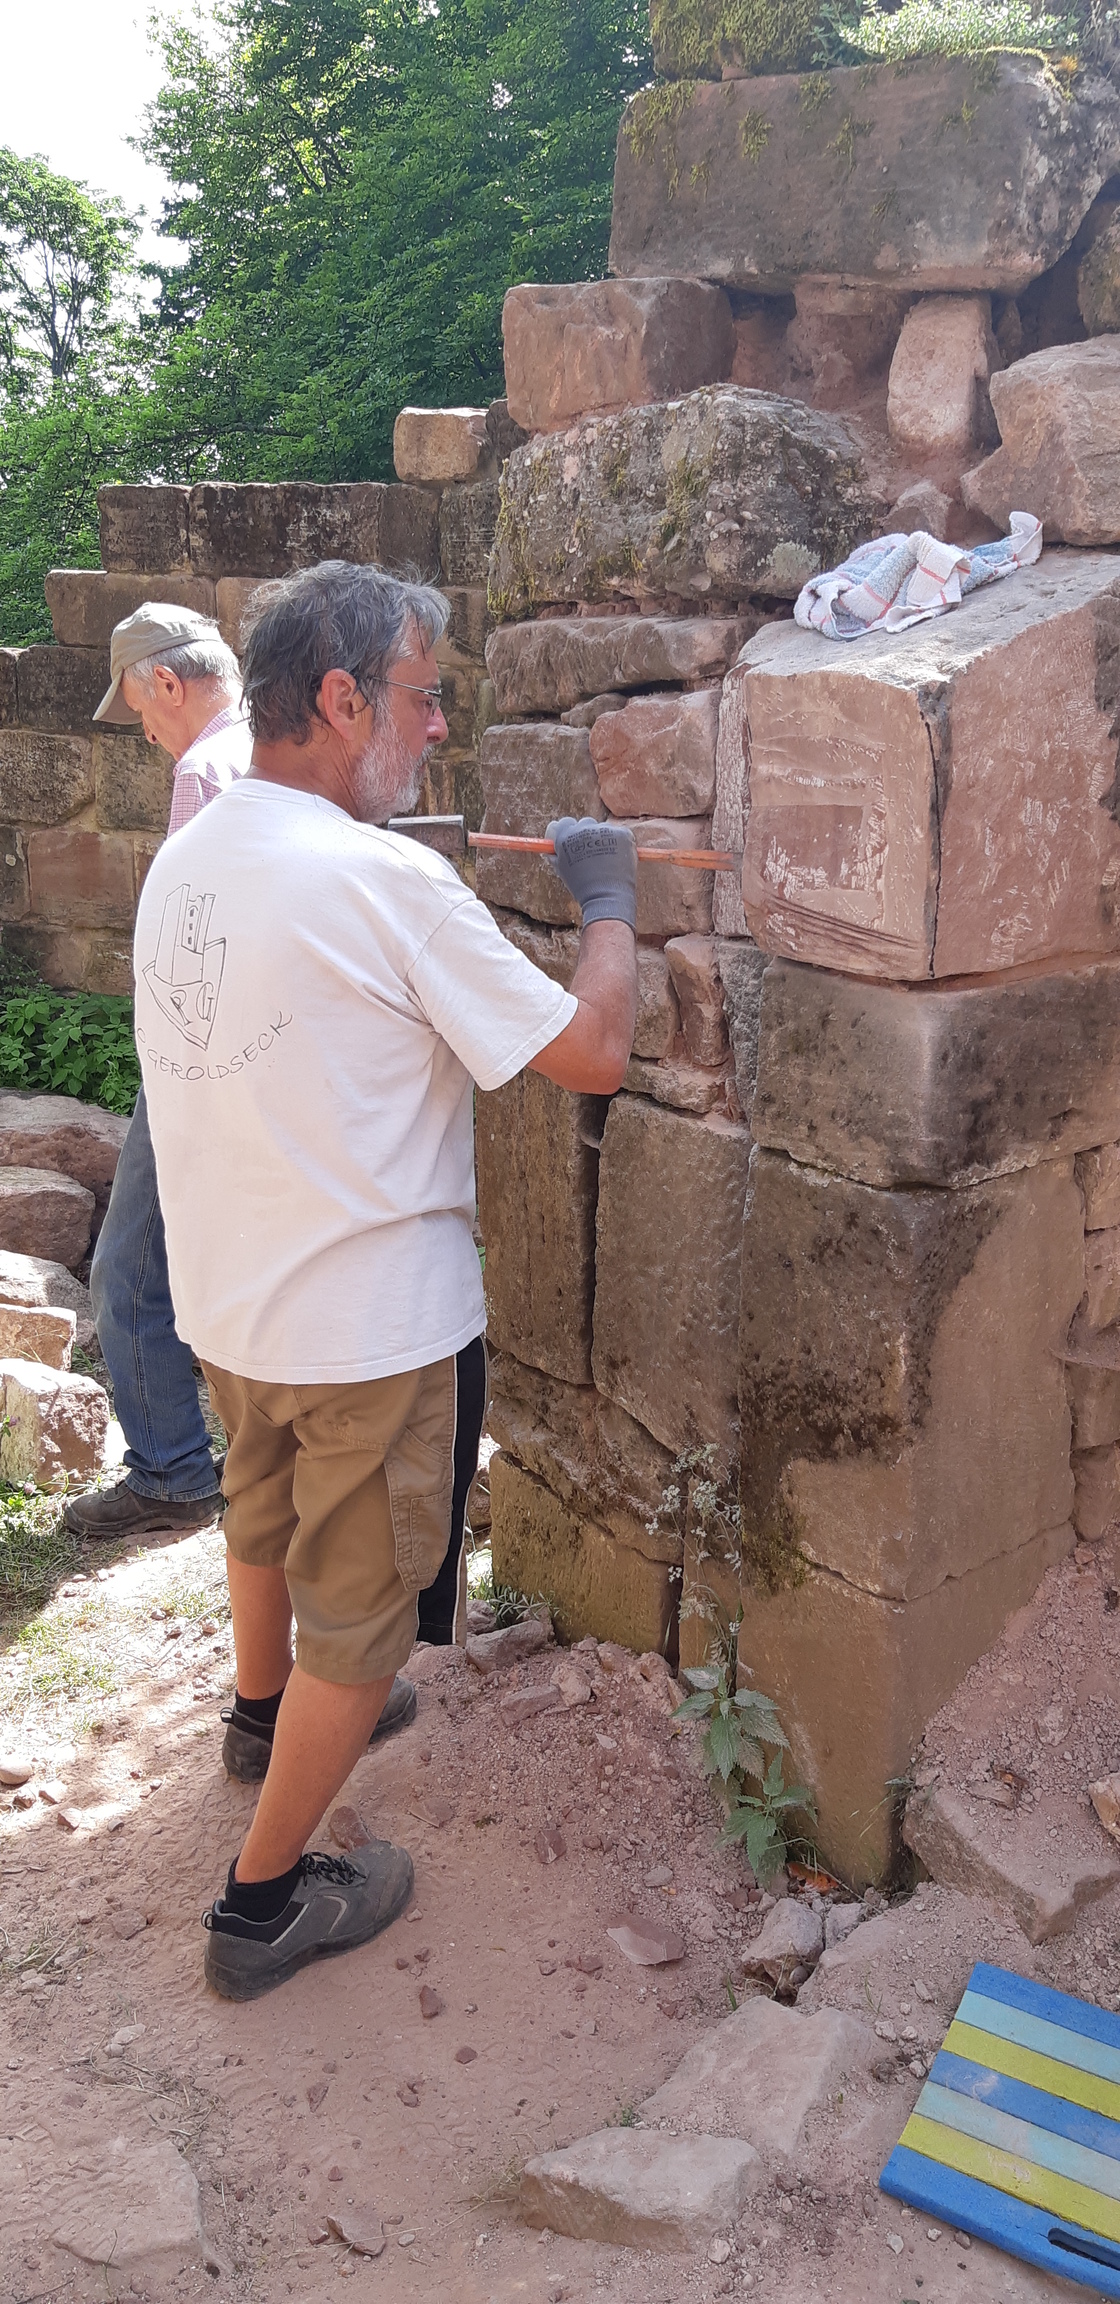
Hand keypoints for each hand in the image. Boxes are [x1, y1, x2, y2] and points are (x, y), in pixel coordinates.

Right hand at [546, 816, 636, 930]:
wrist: (606, 897)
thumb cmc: (582, 887)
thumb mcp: (562, 872)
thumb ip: (555, 857)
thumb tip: (551, 850)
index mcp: (565, 836)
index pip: (563, 824)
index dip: (567, 833)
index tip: (572, 842)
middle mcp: (583, 828)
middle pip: (584, 824)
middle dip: (587, 836)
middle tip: (591, 855)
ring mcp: (604, 829)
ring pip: (603, 830)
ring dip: (604, 840)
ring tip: (606, 863)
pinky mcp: (622, 833)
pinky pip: (619, 834)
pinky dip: (619, 844)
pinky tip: (617, 860)